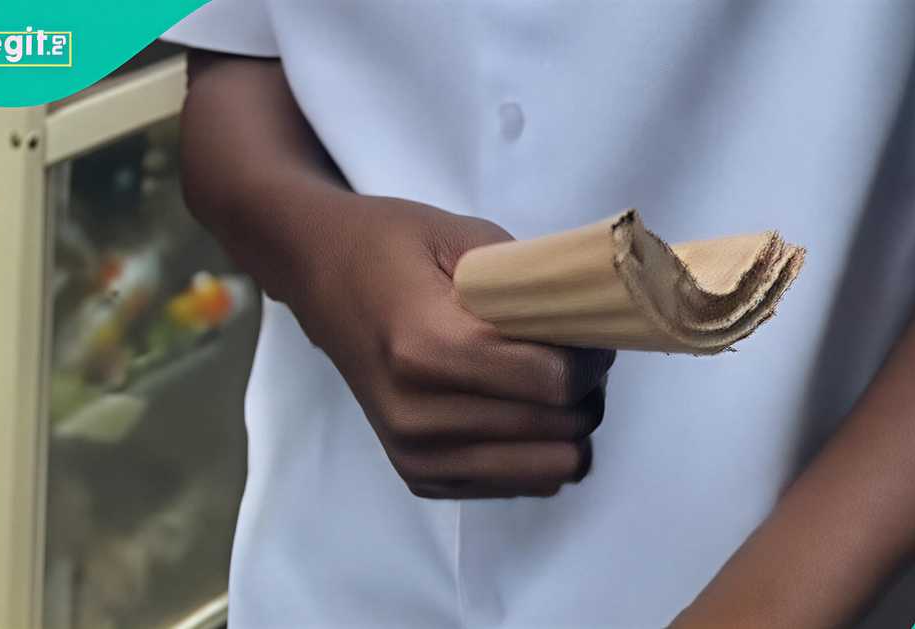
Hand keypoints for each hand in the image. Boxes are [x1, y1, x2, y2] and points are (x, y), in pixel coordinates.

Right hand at [286, 197, 614, 497]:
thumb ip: (533, 285)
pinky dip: (534, 451)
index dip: (590, 359)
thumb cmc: (392, 245)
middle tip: (573, 357)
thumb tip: (595, 332)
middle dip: (585, 394)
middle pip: (555, 430)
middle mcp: (418, 415)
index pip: (552, 382)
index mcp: (428, 348)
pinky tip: (516, 410)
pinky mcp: (417, 475)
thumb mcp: (466, 238)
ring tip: (546, 386)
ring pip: (546, 470)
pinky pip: (518, 485)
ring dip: (565, 429)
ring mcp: (415, 453)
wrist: (319, 273)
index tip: (589, 335)